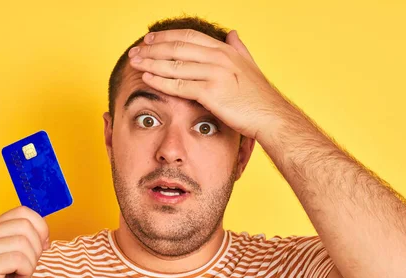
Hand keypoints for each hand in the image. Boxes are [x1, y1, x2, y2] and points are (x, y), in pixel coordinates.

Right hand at [0, 206, 49, 277]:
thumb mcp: (23, 257)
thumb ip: (30, 238)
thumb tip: (44, 228)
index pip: (23, 211)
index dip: (40, 228)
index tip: (42, 246)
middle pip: (26, 226)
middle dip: (36, 248)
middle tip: (27, 267)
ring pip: (24, 243)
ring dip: (30, 264)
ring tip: (19, 275)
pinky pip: (18, 259)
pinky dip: (25, 273)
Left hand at [128, 29, 295, 141]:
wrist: (271, 117)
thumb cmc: (259, 97)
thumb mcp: (250, 65)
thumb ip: (239, 48)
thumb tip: (232, 32)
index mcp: (225, 50)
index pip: (189, 36)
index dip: (167, 36)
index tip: (149, 39)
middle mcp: (219, 57)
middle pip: (178, 47)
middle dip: (153, 48)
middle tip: (135, 51)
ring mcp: (215, 73)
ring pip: (175, 64)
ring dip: (151, 63)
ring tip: (134, 63)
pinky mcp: (211, 92)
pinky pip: (179, 85)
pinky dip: (160, 81)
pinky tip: (147, 79)